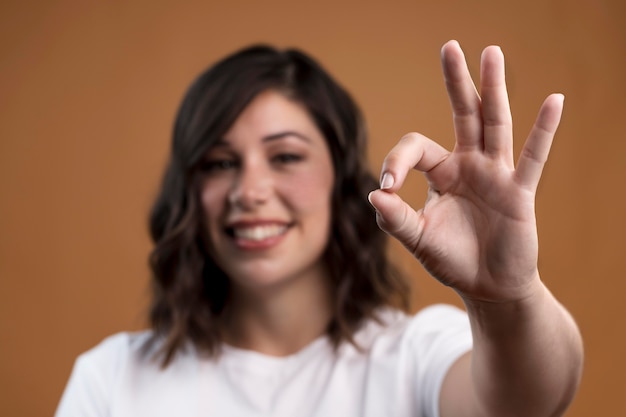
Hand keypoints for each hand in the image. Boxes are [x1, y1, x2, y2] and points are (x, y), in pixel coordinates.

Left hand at [368, 40, 563, 302]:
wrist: (486, 286)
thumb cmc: (451, 259)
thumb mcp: (418, 240)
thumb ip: (396, 219)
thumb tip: (373, 193)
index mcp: (441, 174)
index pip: (417, 147)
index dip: (398, 159)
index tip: (388, 186)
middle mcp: (468, 165)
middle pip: (462, 115)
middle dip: (455, 83)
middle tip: (448, 48)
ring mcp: (496, 175)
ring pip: (494, 124)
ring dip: (492, 89)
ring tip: (490, 53)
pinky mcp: (519, 192)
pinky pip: (532, 158)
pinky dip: (542, 131)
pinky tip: (553, 101)